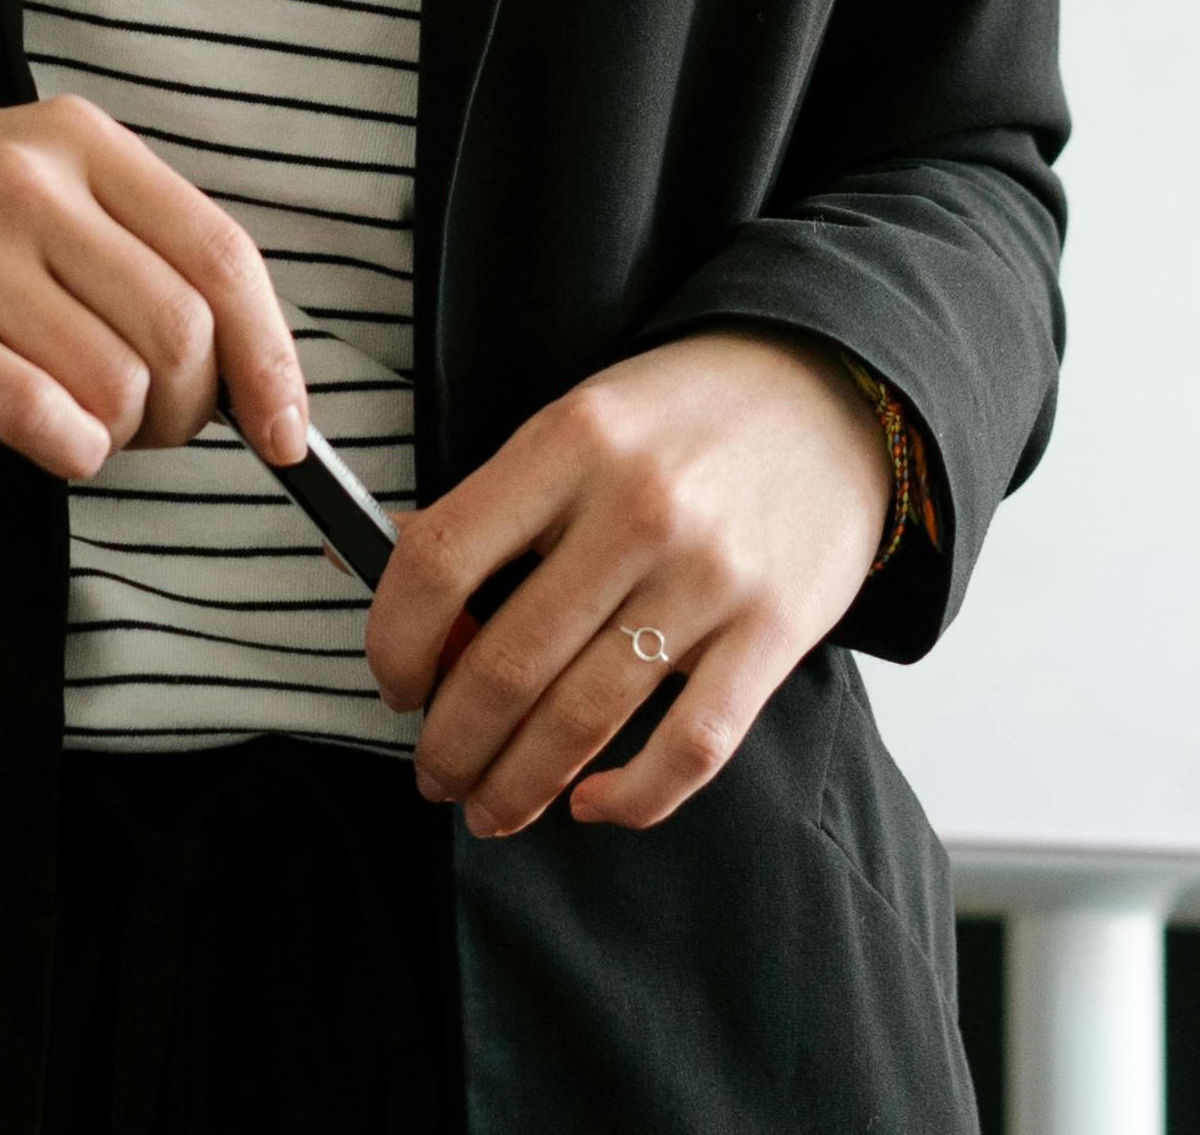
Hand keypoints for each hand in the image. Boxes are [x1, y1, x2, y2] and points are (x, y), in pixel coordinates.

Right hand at [0, 95, 314, 481]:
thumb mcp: (41, 187)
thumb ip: (138, 251)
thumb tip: (251, 370)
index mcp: (80, 142)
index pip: (222, 254)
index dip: (270, 356)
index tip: (286, 432)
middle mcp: (33, 183)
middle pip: (181, 329)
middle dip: (191, 410)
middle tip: (150, 423)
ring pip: (117, 381)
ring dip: (121, 434)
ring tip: (82, 422)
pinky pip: (38, 413)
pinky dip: (69, 450)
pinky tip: (52, 441)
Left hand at [368, 328, 887, 835]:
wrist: (831, 391)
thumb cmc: (684, 417)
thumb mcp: (576, 423)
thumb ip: (490, 505)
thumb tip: (367, 570)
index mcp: (568, 442)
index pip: (438, 561)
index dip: (393, 642)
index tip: (395, 683)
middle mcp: (636, 509)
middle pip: (504, 663)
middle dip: (450, 743)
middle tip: (435, 772)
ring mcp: (711, 576)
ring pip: (582, 719)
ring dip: (516, 785)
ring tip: (490, 807)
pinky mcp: (776, 632)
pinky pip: (690, 749)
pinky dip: (630, 798)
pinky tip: (590, 803)